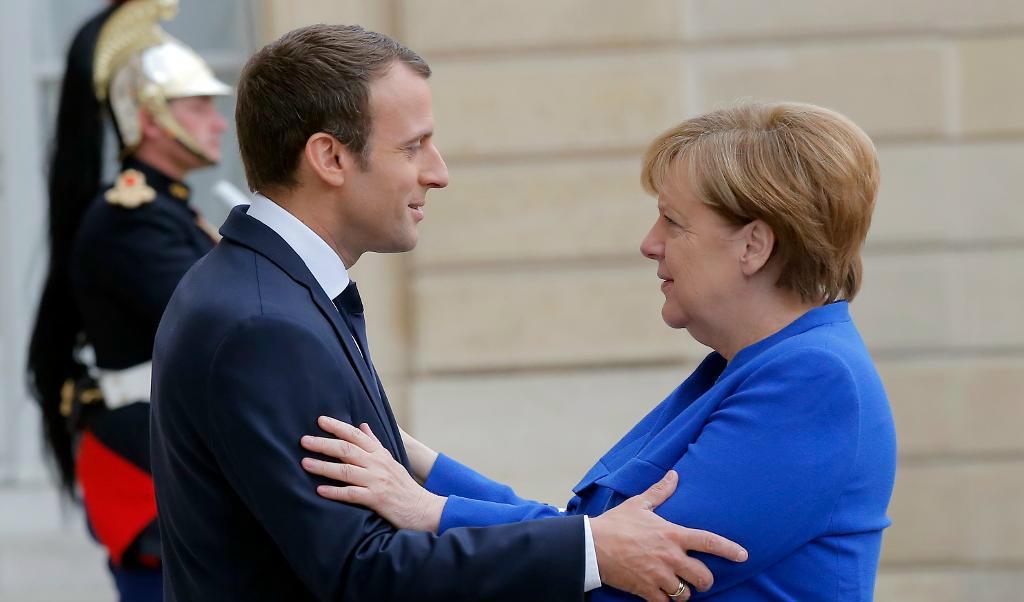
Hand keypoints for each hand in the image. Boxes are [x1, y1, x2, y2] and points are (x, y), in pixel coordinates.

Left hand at [301, 416, 444, 531]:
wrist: (423, 508)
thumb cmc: (404, 486)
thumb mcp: (391, 461)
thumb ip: (375, 444)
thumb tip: (362, 426)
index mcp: (380, 454)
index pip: (356, 435)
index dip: (338, 427)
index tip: (320, 420)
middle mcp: (378, 465)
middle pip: (347, 450)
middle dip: (324, 444)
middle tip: (304, 441)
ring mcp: (377, 482)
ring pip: (346, 471)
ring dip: (324, 467)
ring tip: (305, 463)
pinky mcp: (377, 499)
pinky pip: (352, 494)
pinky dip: (335, 492)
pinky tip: (320, 490)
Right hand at [590, 471, 746, 601]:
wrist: (591, 545)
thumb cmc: (615, 523)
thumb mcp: (639, 504)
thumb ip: (660, 492)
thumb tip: (674, 474)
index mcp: (672, 534)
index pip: (709, 542)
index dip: (729, 550)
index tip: (743, 555)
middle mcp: (670, 557)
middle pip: (704, 577)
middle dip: (704, 580)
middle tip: (699, 579)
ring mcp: (659, 575)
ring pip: (686, 594)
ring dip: (684, 592)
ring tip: (677, 587)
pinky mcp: (646, 590)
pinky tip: (661, 595)